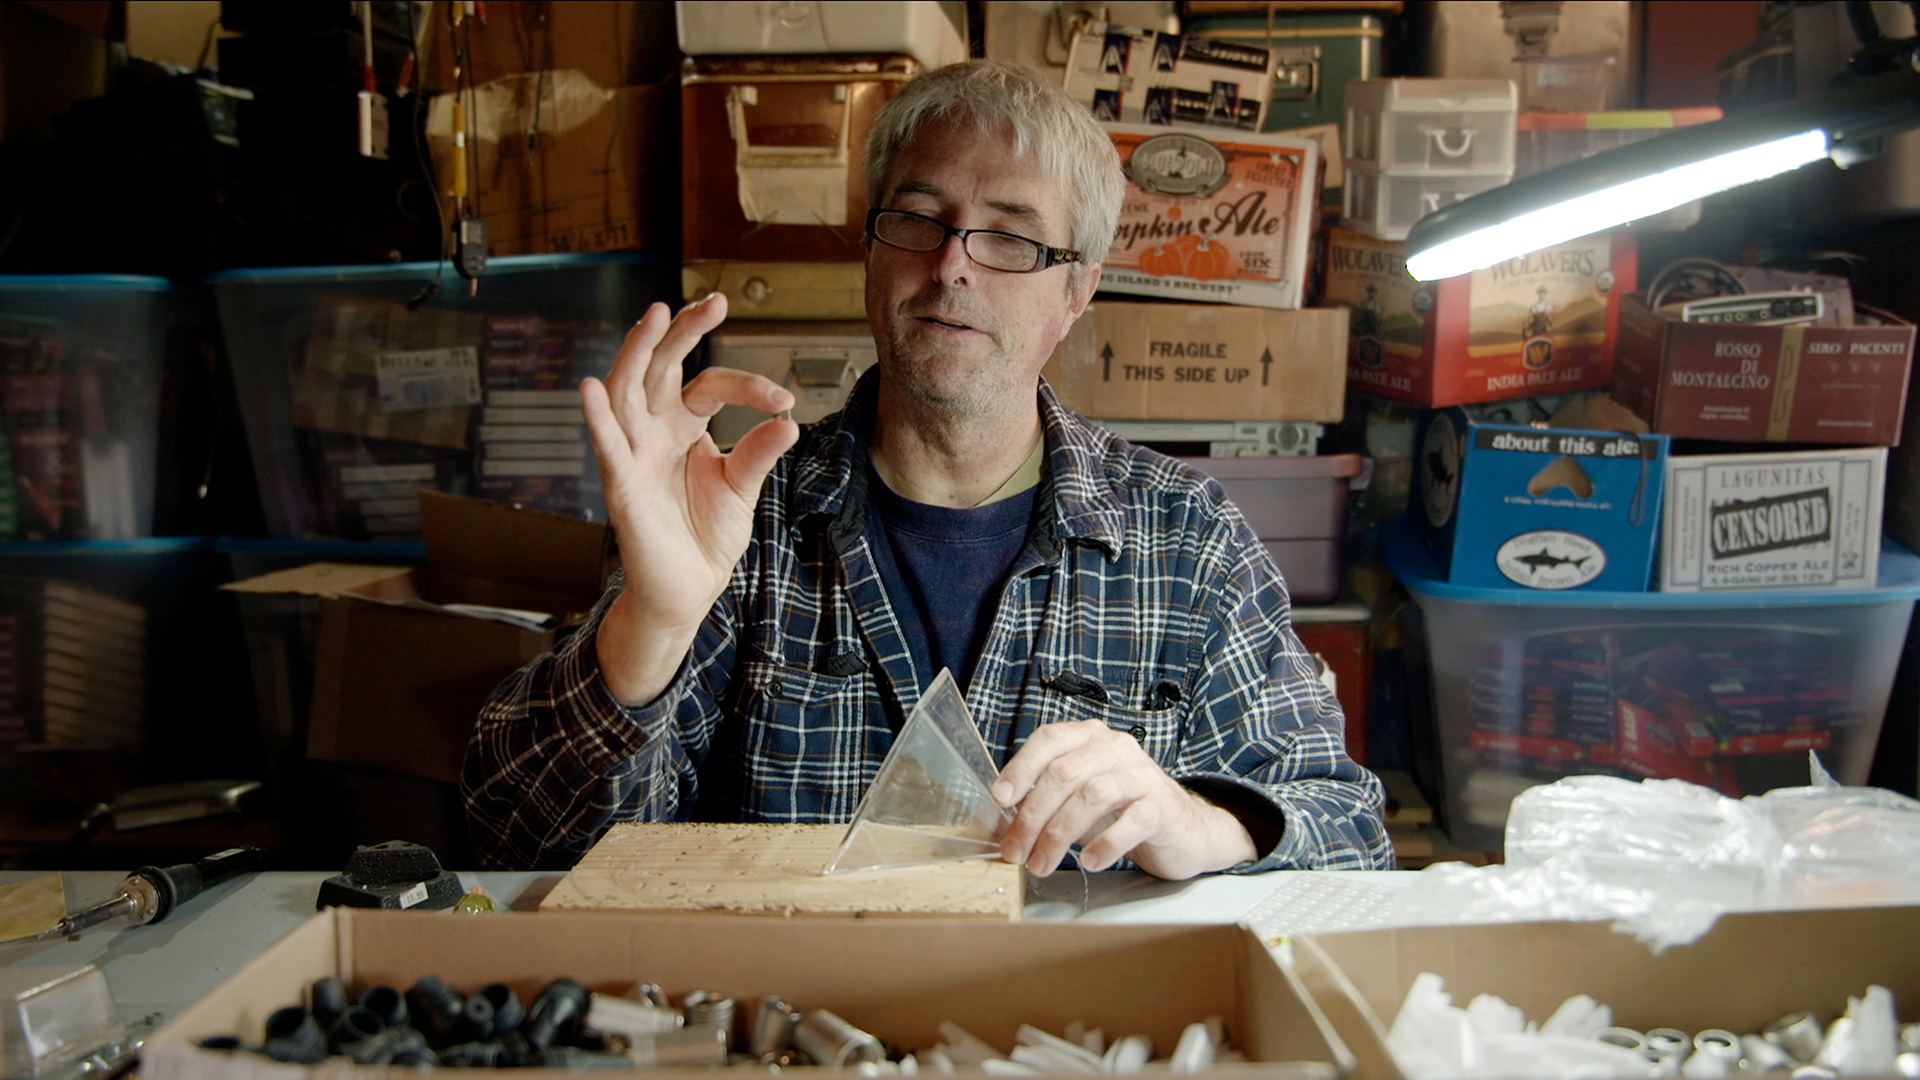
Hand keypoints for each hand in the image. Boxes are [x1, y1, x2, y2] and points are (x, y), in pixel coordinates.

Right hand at [583, 293, 797, 704]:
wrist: (688, 589)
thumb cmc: (707, 535)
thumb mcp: (742, 488)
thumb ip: (758, 452)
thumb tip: (788, 421)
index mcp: (683, 425)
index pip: (710, 384)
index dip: (747, 385)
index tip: (785, 400)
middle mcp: (654, 430)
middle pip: (660, 367)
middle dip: (682, 332)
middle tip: (713, 302)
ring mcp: (634, 454)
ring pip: (626, 392)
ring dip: (637, 352)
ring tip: (654, 316)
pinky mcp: (621, 485)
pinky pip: (606, 446)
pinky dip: (595, 418)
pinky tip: (590, 387)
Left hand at [991, 720, 1256, 880]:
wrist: (1181, 830)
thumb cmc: (1119, 814)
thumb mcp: (1072, 805)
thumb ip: (1035, 806)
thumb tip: (990, 821)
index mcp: (1089, 738)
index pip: (1049, 740)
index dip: (1021, 768)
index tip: (1000, 800)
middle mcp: (1116, 748)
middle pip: (1064, 774)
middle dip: (1032, 817)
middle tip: (1015, 852)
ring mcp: (1141, 774)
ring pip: (1092, 796)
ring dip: (1059, 836)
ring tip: (1042, 865)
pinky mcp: (1162, 805)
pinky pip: (1130, 821)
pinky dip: (1105, 844)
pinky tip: (1089, 862)